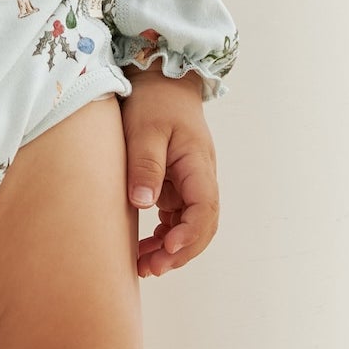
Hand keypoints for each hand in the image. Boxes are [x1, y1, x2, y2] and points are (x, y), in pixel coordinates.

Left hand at [121, 65, 218, 277]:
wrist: (161, 80)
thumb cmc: (154, 101)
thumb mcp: (144, 130)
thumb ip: (146, 165)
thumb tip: (144, 203)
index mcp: (198, 164)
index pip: (205, 209)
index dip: (190, 234)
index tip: (168, 247)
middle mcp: (200, 177)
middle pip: (202, 225)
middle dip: (180, 252)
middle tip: (150, 268)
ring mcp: (190, 182)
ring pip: (190, 225)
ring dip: (172, 248)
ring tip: (144, 265)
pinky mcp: (177, 183)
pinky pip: (177, 217)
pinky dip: (165, 235)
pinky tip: (145, 247)